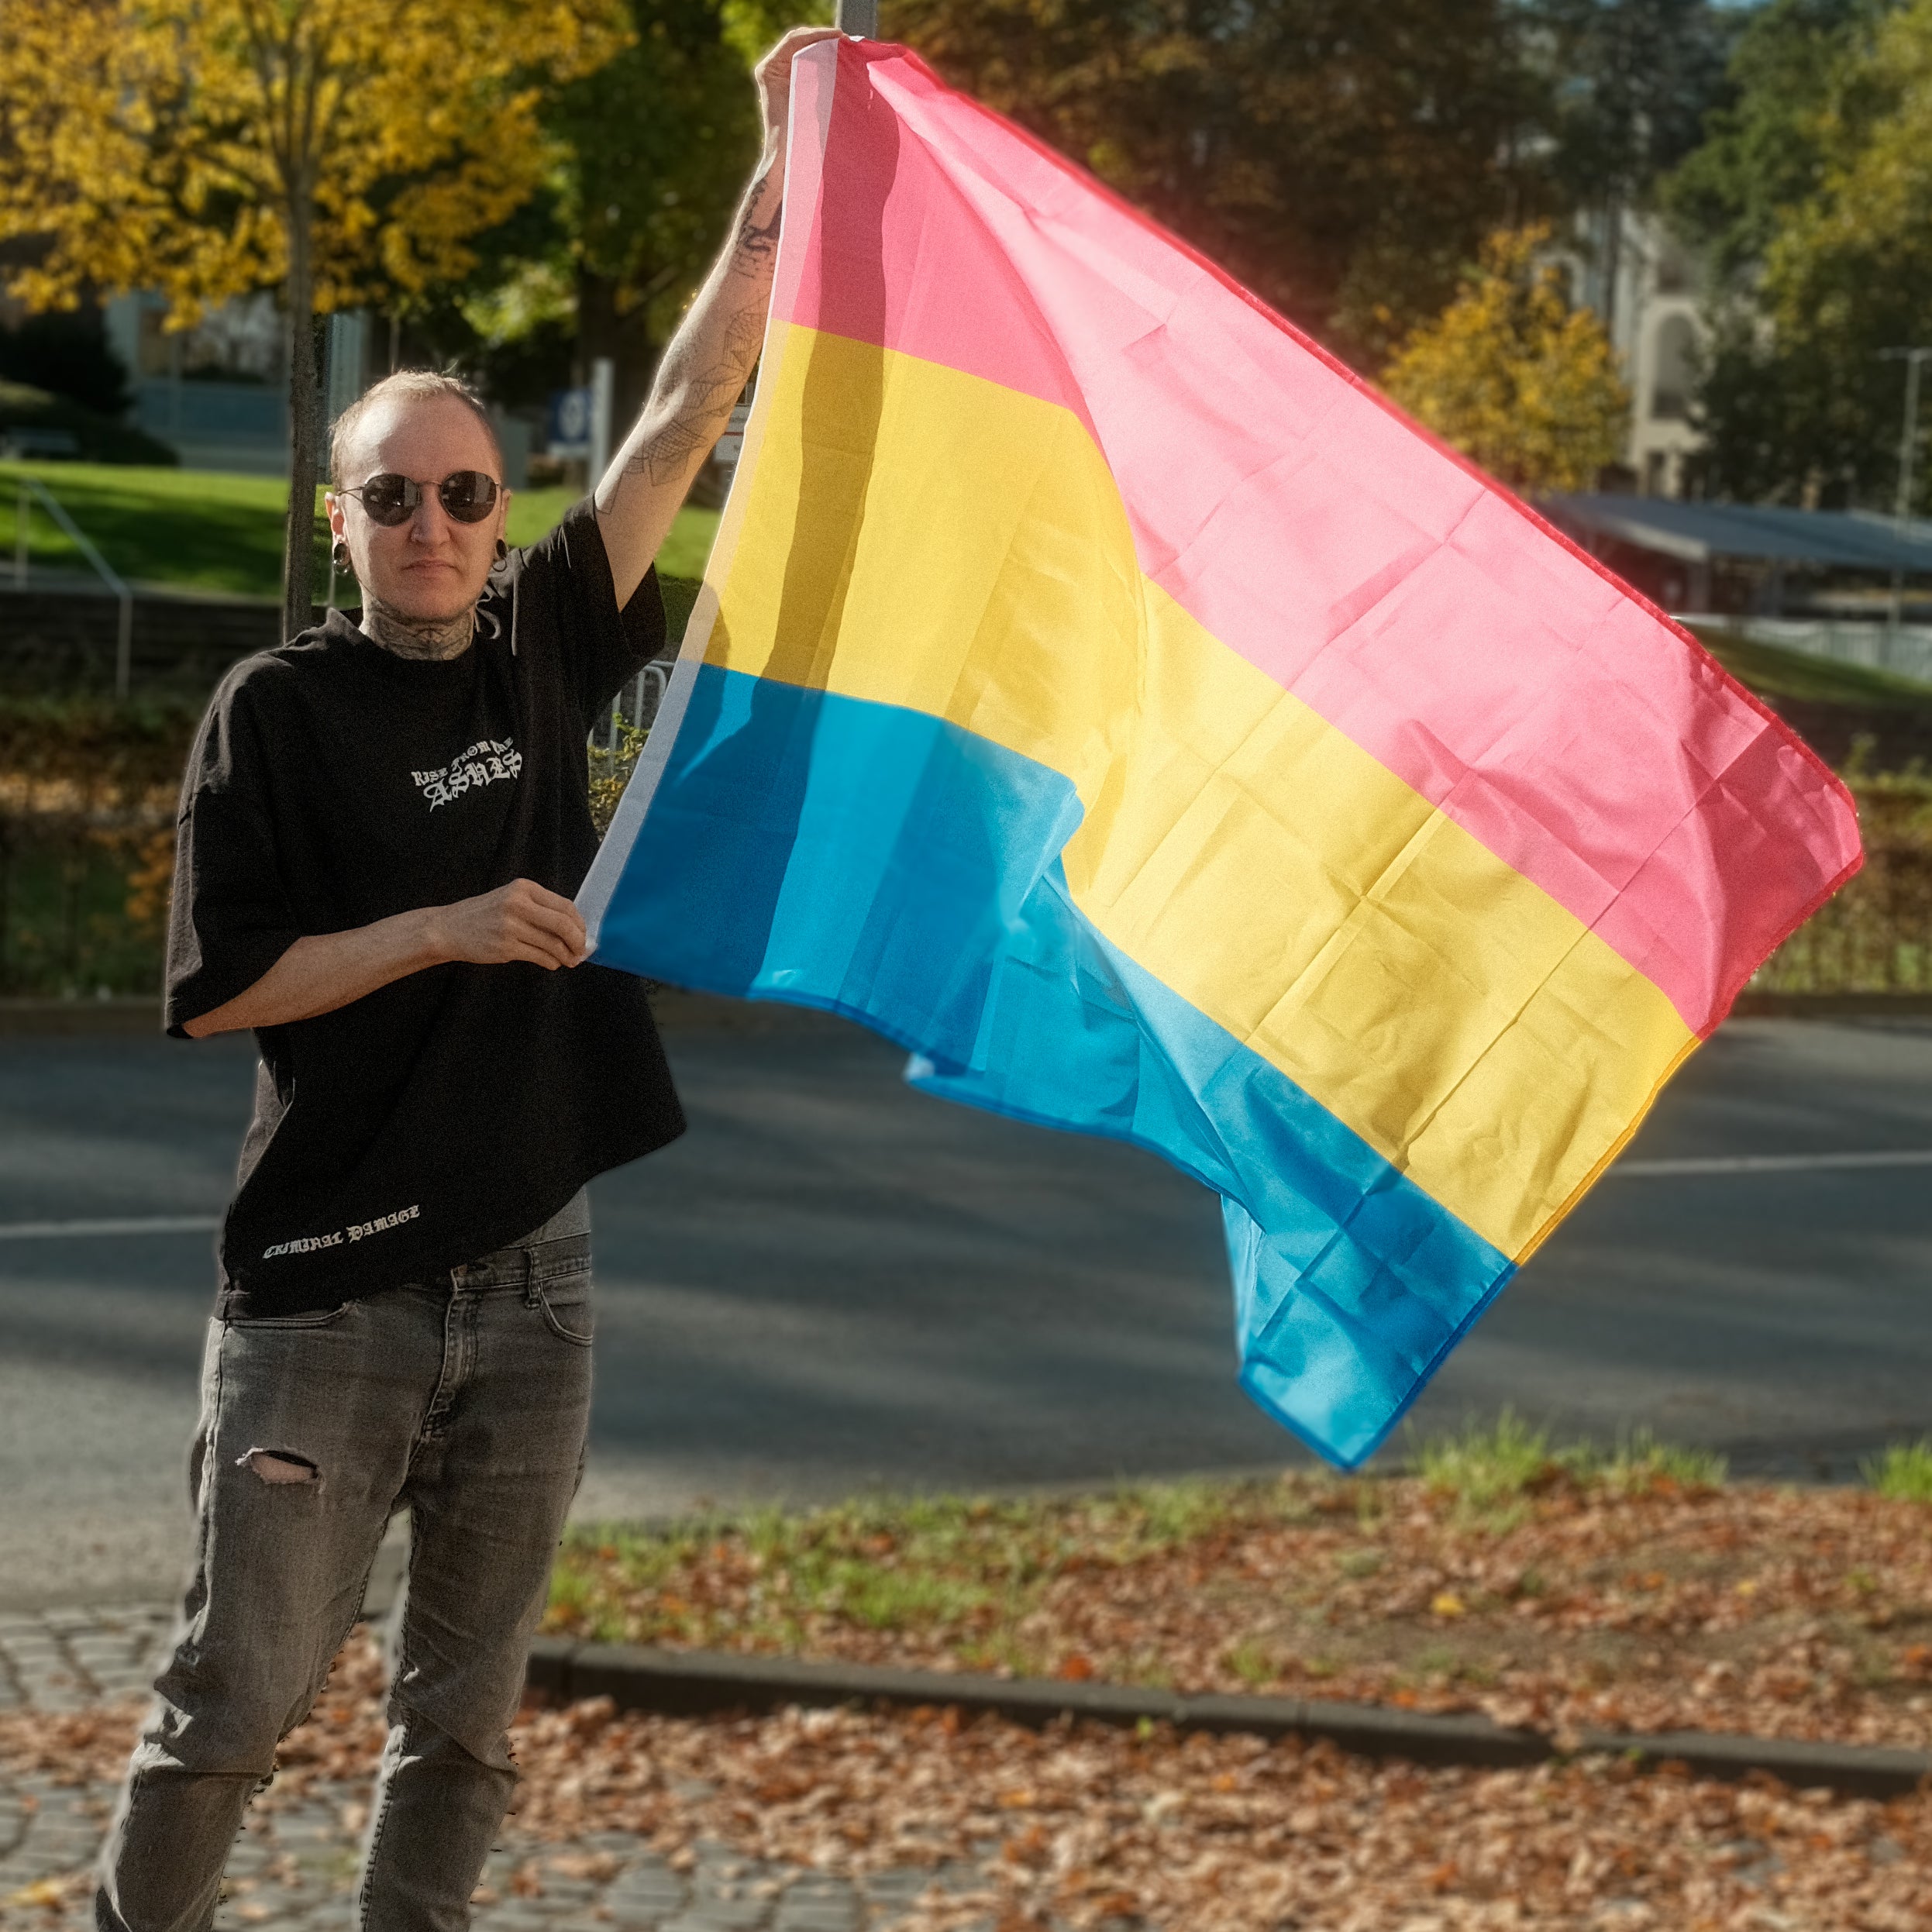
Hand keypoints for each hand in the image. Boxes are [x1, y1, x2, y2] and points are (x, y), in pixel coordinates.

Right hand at [431, 879, 587, 970]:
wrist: (448, 928)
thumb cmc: (484, 914)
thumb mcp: (511, 899)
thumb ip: (539, 908)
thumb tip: (573, 927)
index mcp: (524, 888)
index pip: (565, 906)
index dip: (579, 923)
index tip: (583, 934)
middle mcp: (518, 904)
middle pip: (563, 924)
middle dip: (578, 941)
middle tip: (581, 951)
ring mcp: (511, 926)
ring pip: (553, 944)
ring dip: (566, 955)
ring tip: (569, 961)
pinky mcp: (505, 947)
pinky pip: (539, 957)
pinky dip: (551, 962)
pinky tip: (552, 963)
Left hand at [752, 25, 844, 151]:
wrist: (786, 160)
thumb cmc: (793, 137)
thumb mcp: (805, 101)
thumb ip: (815, 75)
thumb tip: (835, 54)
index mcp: (769, 69)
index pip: (794, 40)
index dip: (818, 34)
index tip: (839, 36)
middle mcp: (772, 68)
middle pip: (799, 42)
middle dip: (823, 39)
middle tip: (846, 41)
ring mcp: (781, 76)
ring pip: (805, 52)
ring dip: (825, 49)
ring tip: (845, 49)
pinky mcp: (791, 84)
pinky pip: (808, 65)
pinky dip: (823, 61)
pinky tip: (838, 62)